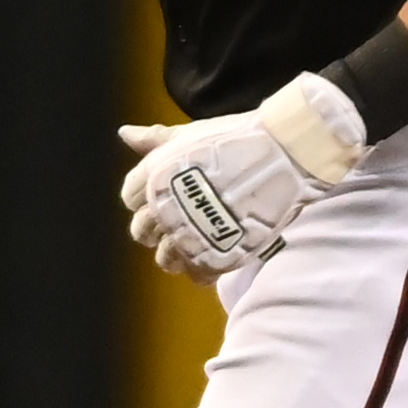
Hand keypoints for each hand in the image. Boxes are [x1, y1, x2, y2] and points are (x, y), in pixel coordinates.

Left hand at [115, 77, 366, 275]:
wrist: (282, 155)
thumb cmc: (235, 139)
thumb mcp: (190, 134)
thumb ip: (155, 139)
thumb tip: (125, 133)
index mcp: (154, 177)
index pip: (129, 198)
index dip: (146, 199)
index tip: (168, 196)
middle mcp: (164, 209)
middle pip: (142, 232)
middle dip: (158, 228)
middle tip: (184, 220)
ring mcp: (188, 235)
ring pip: (165, 259)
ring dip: (178, 253)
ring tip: (199, 241)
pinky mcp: (215, 254)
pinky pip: (196, 274)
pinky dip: (203, 269)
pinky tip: (215, 255)